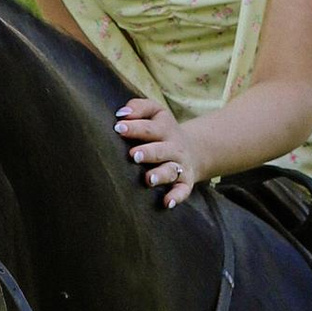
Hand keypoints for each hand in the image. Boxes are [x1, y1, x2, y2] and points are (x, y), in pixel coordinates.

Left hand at [114, 94, 210, 208]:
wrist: (192, 149)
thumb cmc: (161, 131)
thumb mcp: (155, 113)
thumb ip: (139, 107)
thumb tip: (122, 114)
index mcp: (164, 129)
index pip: (149, 128)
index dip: (135, 128)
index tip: (119, 128)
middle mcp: (173, 147)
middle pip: (161, 150)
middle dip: (148, 152)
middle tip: (134, 155)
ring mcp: (180, 165)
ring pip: (171, 170)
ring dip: (161, 175)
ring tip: (148, 179)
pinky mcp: (185, 182)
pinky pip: (182, 190)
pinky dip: (176, 196)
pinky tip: (167, 203)